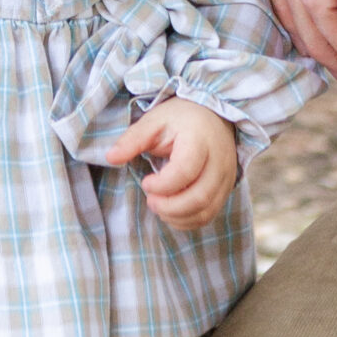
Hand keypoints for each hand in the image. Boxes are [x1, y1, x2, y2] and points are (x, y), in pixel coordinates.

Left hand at [106, 98, 237, 230]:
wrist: (213, 115)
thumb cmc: (180, 119)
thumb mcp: (153, 122)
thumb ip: (132, 140)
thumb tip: (110, 158)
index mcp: (199, 140)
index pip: (185, 172)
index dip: (162, 185)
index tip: (146, 182)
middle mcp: (219, 161)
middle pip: (199, 197)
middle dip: (169, 207)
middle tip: (150, 201)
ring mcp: (226, 177)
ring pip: (206, 210)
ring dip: (178, 217)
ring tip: (159, 206)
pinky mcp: (227, 188)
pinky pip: (210, 214)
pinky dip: (189, 220)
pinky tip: (172, 212)